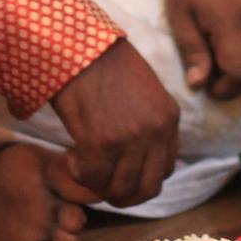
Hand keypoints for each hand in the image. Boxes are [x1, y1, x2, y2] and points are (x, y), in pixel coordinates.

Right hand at [48, 38, 179, 207]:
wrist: (78, 46)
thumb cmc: (104, 63)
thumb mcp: (143, 91)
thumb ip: (149, 122)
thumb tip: (139, 156)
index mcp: (168, 118)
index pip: (167, 169)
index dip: (143, 179)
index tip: (123, 173)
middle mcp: (154, 132)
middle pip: (147, 188)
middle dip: (124, 194)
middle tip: (102, 184)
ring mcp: (129, 139)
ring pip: (120, 189)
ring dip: (99, 185)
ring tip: (83, 166)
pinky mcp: (100, 142)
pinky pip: (93, 179)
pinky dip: (80, 175)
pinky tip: (71, 157)